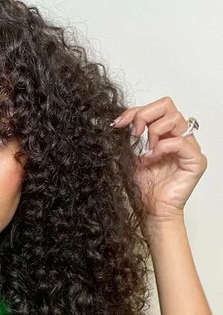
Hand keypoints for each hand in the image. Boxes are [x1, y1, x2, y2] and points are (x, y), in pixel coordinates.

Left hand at [111, 96, 206, 222]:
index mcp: (164, 133)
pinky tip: (151, 158)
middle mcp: (178, 136)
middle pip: (167, 106)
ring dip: (154, 131)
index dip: (135, 111)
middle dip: (145, 115)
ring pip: (176, 118)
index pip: (155, 108)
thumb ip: (129, 137)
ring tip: (145, 150)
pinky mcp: (196, 161)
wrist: (151, 209)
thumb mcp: (130, 155)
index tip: (118, 123)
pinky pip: (181, 142)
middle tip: (133, 133)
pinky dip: (162, 147)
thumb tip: (118, 121)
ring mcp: (189, 148)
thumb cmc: (144, 185)